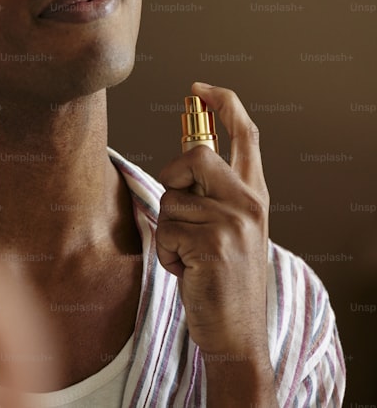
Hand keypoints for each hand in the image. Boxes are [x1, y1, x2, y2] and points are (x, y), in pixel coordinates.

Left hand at [156, 82, 276, 402]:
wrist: (236, 332)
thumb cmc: (220, 279)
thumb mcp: (226, 230)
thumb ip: (210, 195)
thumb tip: (181, 161)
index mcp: (254, 195)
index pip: (245, 136)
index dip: (223, 104)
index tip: (199, 87)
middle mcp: (250, 202)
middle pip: (195, 153)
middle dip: (172, 178)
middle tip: (179, 213)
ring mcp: (234, 221)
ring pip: (171, 198)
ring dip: (168, 231)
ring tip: (190, 258)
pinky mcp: (214, 242)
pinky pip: (166, 229)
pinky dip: (167, 253)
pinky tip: (187, 271)